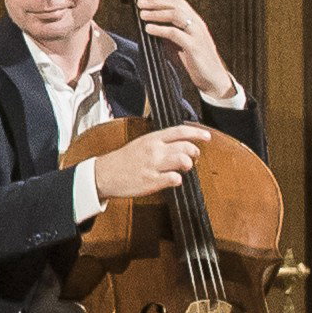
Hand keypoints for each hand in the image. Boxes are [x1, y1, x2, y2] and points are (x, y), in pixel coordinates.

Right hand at [89, 121, 214, 201]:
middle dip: (195, 153)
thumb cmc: (124, 160)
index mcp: (152, 138)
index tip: (207, 136)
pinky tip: (173, 180)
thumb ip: (161, 142)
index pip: (180, 131)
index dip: (197, 133)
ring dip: (188, 166)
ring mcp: (153, 165)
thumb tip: (181, 144)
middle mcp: (154, 149)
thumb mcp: (141, 143)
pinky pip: (175, 179)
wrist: (104, 174)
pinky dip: (178, 180)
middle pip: (186, 147)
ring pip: (183, 161)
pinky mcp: (151, 181)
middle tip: (193, 158)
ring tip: (183, 169)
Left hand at [135, 0, 236, 97]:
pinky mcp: (194, 47)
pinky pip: (175, 34)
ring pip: (176, 15)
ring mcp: (197, 35)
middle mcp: (197, 24)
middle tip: (140, 2)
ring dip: (156, 13)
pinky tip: (149, 29)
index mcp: (195, 21)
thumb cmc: (196, 61)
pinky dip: (160, 29)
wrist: (214, 79)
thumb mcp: (182, 44)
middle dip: (156, 2)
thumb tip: (149, 25)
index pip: (178, 1)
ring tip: (142, 14)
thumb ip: (170, 34)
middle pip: (176, 5)